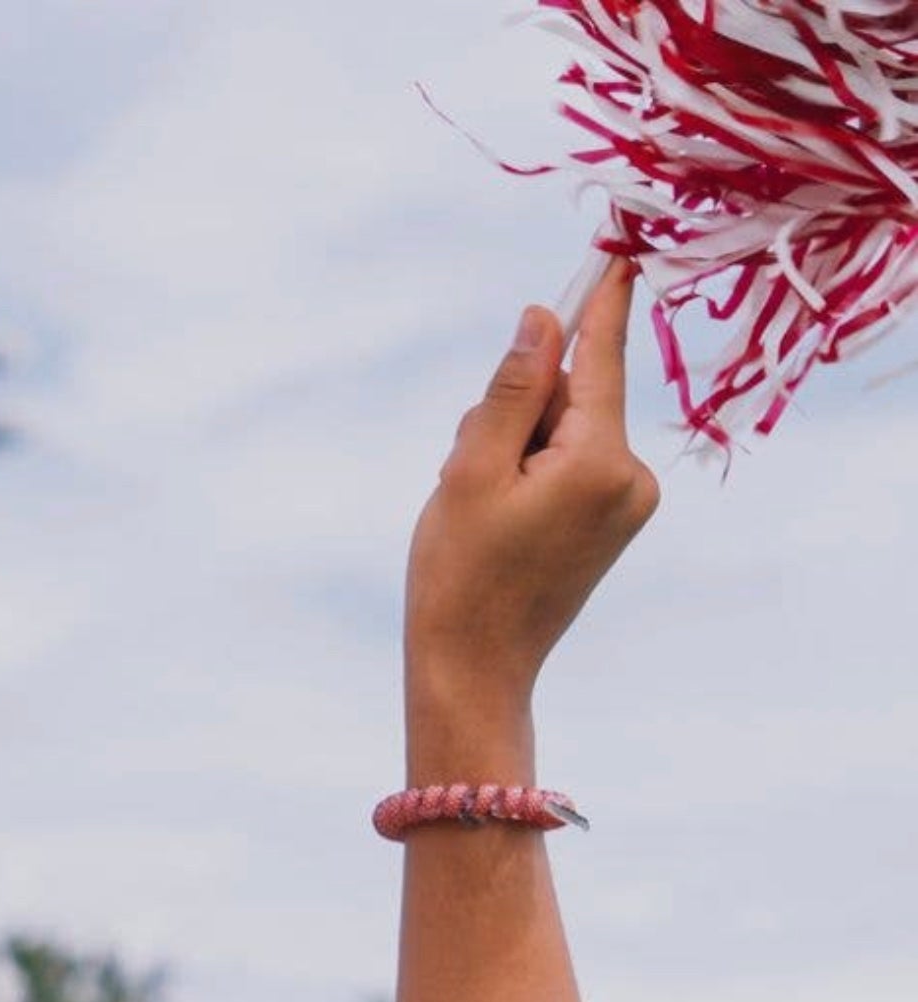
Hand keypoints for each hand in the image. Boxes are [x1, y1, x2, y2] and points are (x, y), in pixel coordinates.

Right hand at [404, 258, 659, 722]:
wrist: (476, 669)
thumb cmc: (461, 574)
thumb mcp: (472, 467)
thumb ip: (515, 387)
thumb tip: (548, 318)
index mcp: (601, 461)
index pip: (602, 355)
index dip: (600, 298)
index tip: (622, 240)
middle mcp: (631, 479)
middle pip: (574, 395)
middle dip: (519, 411)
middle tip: (471, 473)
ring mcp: (627, 505)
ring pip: (566, 430)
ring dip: (517, 447)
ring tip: (483, 508)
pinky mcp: (614, 523)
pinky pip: (571, 463)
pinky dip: (531, 472)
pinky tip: (501, 517)